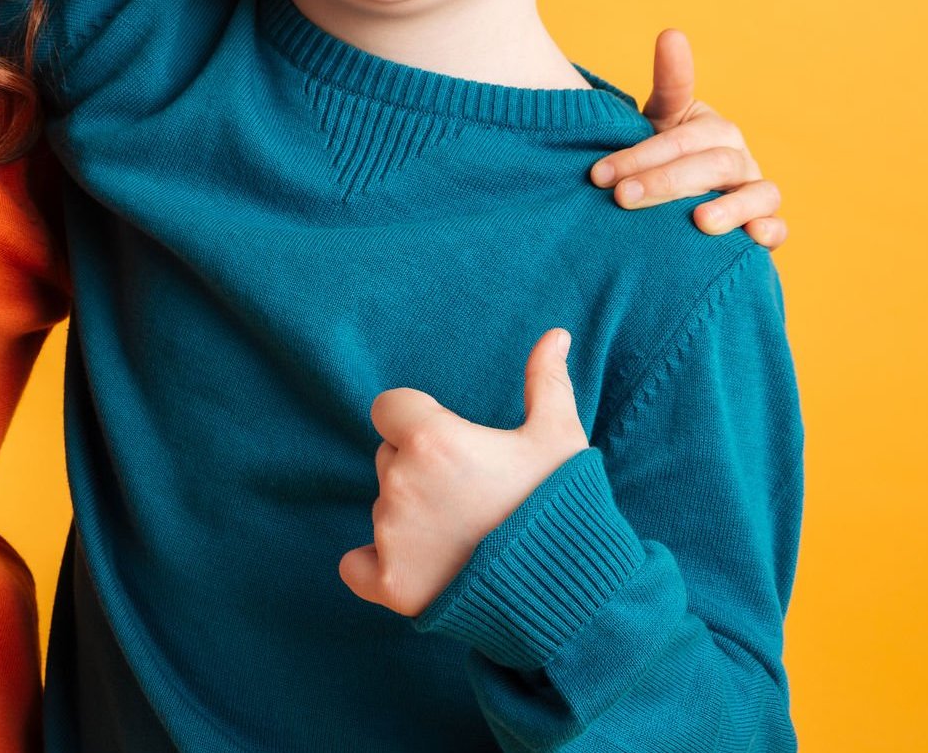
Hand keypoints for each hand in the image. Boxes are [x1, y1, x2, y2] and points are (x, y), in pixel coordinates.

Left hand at [339, 329, 587, 619]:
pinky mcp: (389, 583)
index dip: (418, 422)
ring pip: (384, 510)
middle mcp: (400, 482)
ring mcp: (390, 535)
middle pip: (388, 460)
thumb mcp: (560, 438)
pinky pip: (356, 565)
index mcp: (431, 438)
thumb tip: (555, 334)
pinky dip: (377, 565)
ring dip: (410, 518)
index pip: (389, 408)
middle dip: (419, 471)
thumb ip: (546, 381)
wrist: (571, 593)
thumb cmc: (563, 508)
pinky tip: (421, 568)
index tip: (452, 444)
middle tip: (471, 497)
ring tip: (466, 537)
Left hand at [589, 29, 787, 247]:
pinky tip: (751, 238)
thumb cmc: (667, 157)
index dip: (641, 155)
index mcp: (713, 129)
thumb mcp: (663, 119)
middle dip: (665, 181)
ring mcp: (754, 190)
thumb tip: (672, 33)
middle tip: (622, 198)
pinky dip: (769, 231)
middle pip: (712, 165)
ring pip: (756, 193)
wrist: (683, 200)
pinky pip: (777, 227)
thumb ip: (670, 83)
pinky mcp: (766, 224)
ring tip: (699, 221)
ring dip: (730, 208)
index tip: (599, 174)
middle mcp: (739, 156)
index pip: (681, 137)